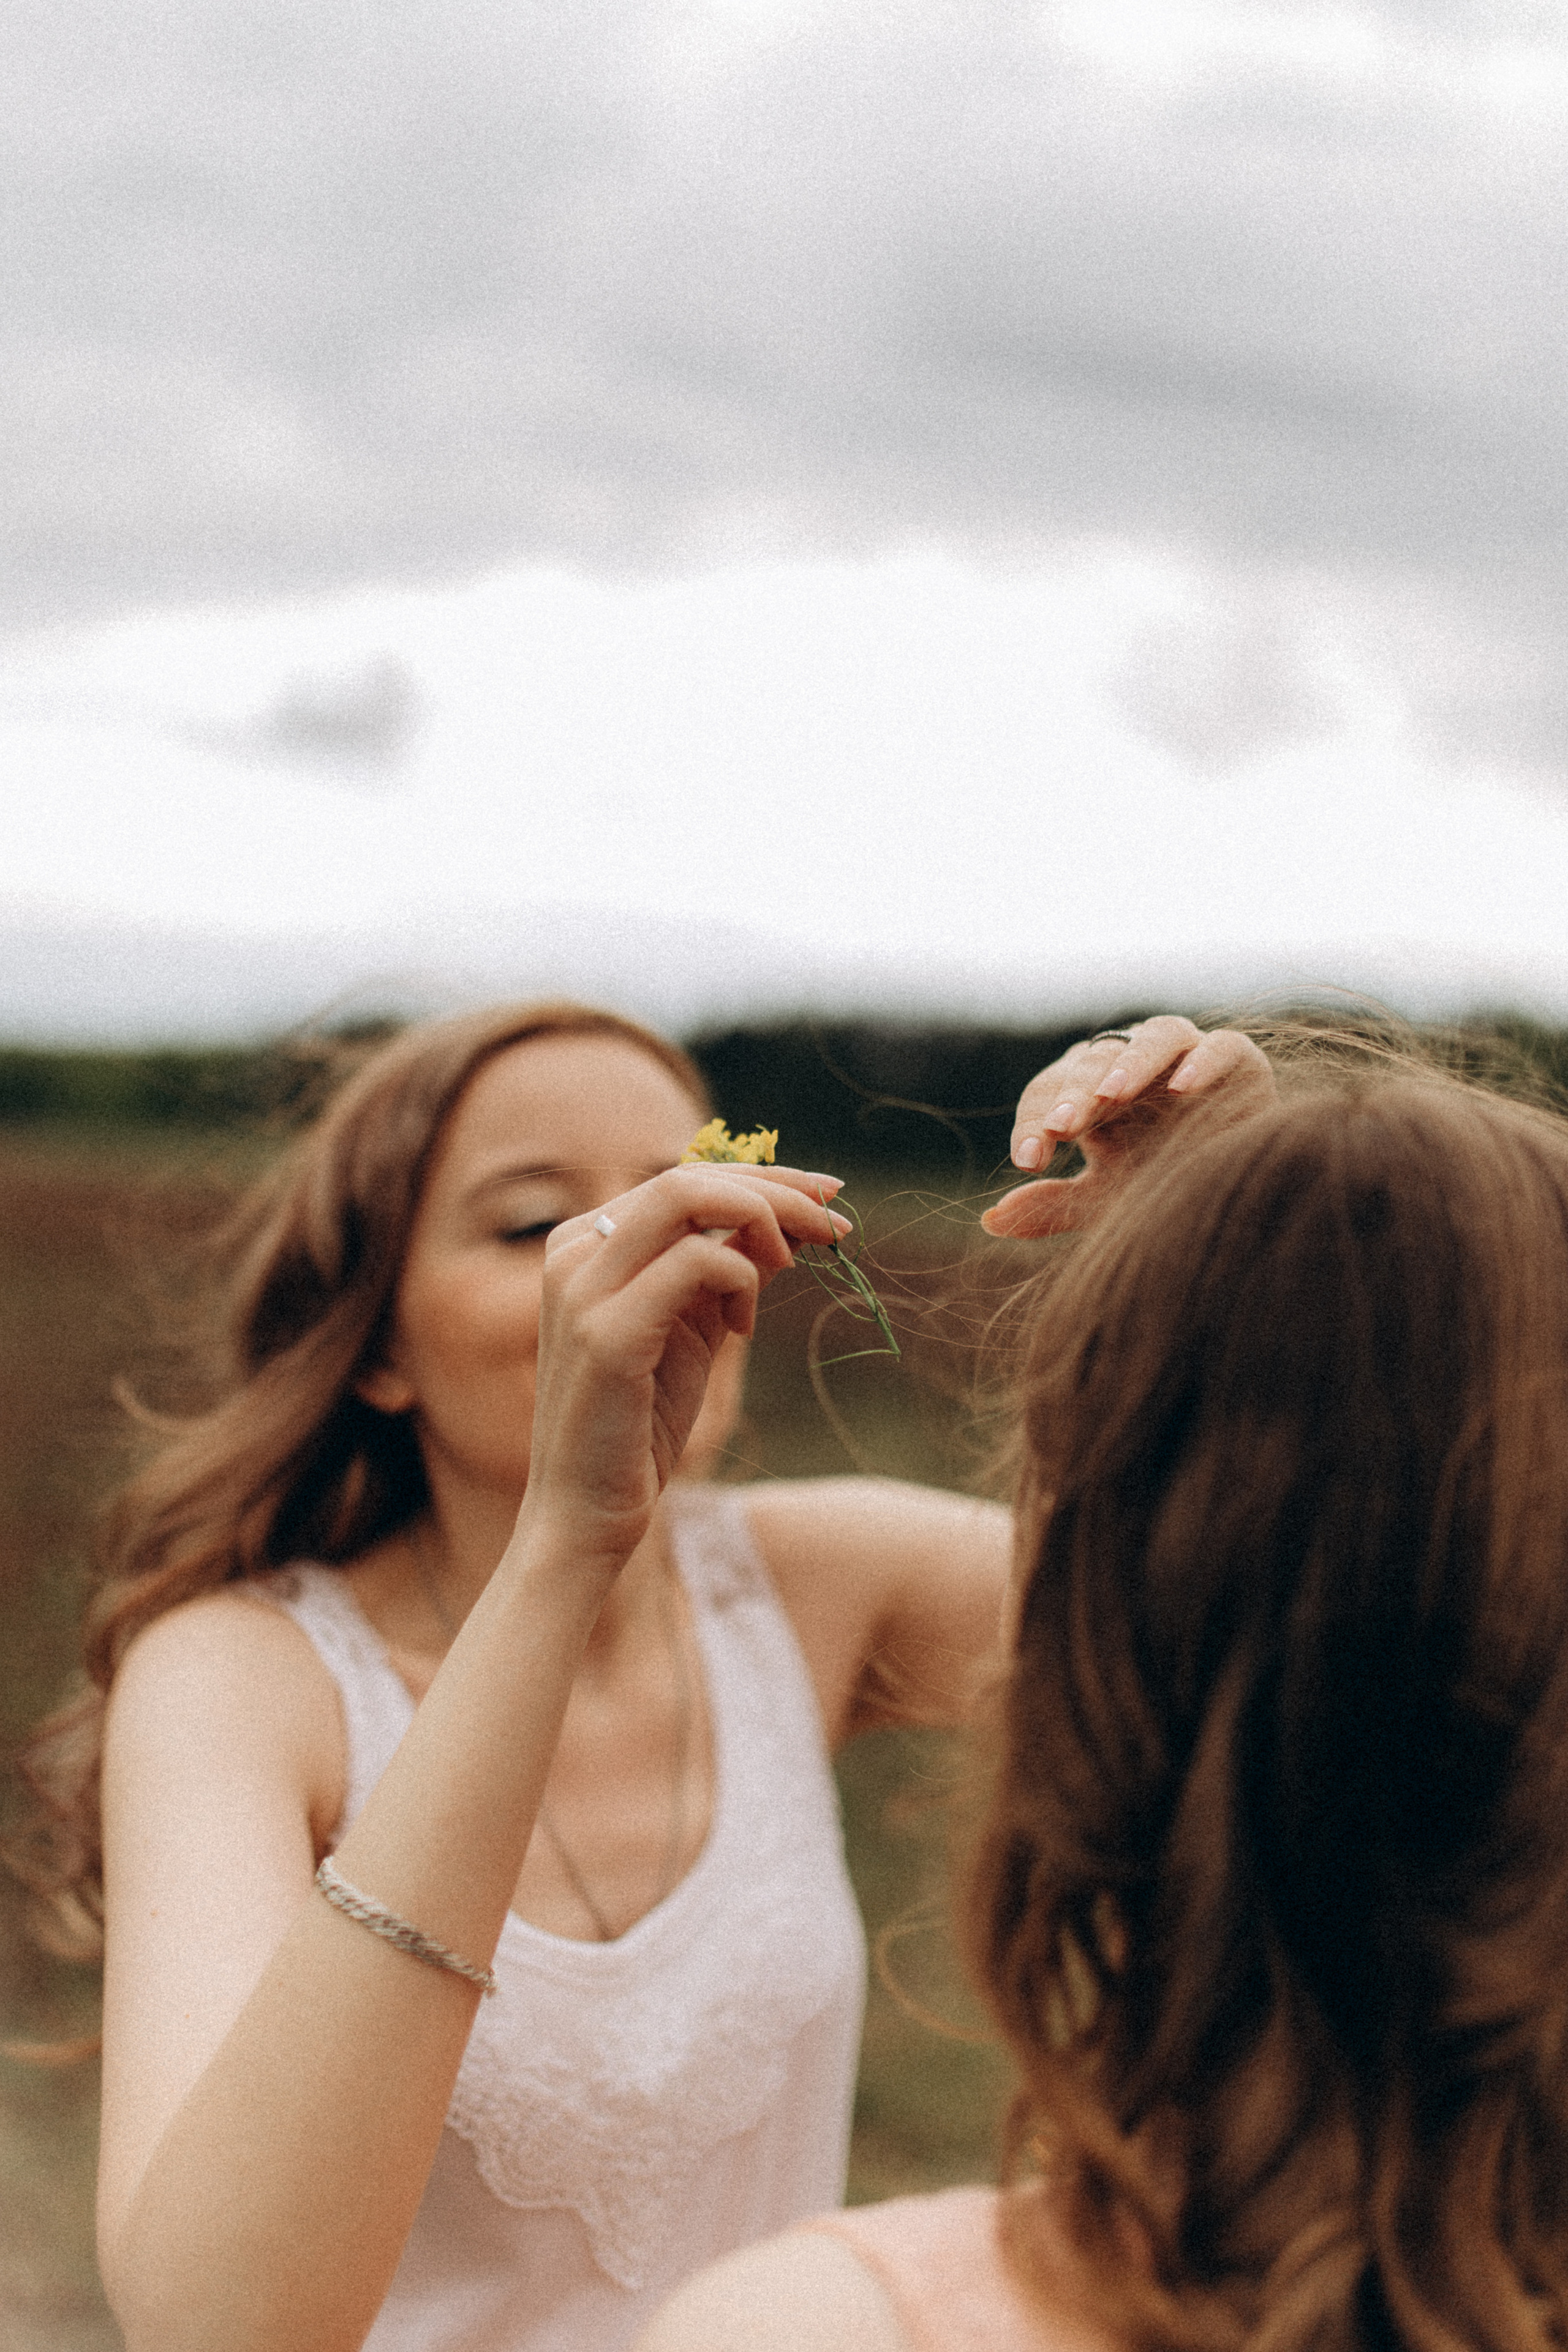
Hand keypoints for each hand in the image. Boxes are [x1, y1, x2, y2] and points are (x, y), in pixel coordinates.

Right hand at [520, 1164, 850, 1566]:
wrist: (585, 1515)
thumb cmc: (639, 1425)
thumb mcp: (692, 1330)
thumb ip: (723, 1272)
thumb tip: (785, 1222)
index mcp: (585, 1244)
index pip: (683, 1179)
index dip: (762, 1179)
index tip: (826, 1197)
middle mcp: (572, 1253)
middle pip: (689, 1176)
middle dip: (777, 1190)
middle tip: (835, 1221)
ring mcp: (582, 1290)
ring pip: (687, 1198)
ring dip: (765, 1220)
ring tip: (796, 1264)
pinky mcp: (605, 1335)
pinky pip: (694, 1264)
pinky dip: (741, 1280)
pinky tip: (744, 1327)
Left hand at [982, 1017, 1274, 1239]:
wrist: (1238, 1197)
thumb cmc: (1162, 1190)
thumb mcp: (1102, 1203)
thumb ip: (1052, 1205)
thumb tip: (990, 1219)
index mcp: (1093, 1095)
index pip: (1051, 1095)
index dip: (1035, 1123)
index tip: (1030, 1160)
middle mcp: (1134, 1068)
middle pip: (1095, 1065)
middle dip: (1075, 1095)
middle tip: (1062, 1127)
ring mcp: (1185, 1058)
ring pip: (1154, 1037)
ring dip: (1129, 1063)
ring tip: (1111, 1094)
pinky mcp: (1239, 1060)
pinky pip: (1221, 1045)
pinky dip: (1203, 1060)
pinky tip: (1184, 1087)